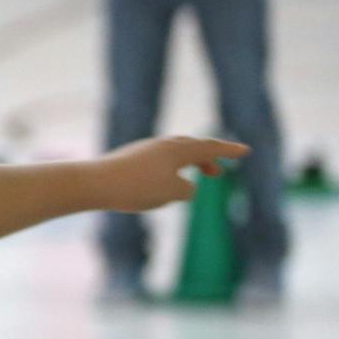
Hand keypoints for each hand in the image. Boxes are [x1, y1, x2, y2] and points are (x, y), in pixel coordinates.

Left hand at [95, 135, 248, 211]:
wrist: (92, 183)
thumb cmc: (136, 188)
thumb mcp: (172, 193)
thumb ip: (187, 189)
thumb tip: (184, 187)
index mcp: (178, 149)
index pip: (210, 147)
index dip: (229, 151)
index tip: (246, 151)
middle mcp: (161, 145)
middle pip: (191, 148)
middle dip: (207, 158)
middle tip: (218, 172)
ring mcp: (143, 151)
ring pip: (172, 155)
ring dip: (187, 165)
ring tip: (186, 183)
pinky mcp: (127, 160)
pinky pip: (155, 163)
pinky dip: (168, 171)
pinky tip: (162, 186)